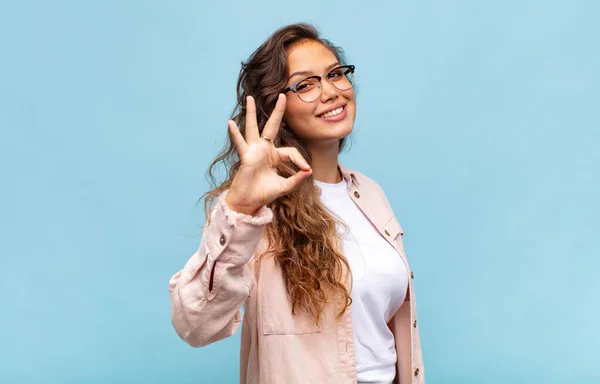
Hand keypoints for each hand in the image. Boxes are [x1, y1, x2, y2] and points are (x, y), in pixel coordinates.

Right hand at [225, 94, 311, 214]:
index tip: (306, 169)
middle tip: (283, 95)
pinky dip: (235, 134)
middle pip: (272, 126)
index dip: (300, 160)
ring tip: (249, 98)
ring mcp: (254, 151)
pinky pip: (240, 143)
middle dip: (278, 111)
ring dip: (251, 113)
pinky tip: (230, 123)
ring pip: (252, 128)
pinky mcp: (246, 157)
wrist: (249, 203)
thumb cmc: (264, 194)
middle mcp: (264, 150)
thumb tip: (309, 170)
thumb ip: (297, 178)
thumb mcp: (285, 186)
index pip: (291, 152)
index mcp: (274, 156)